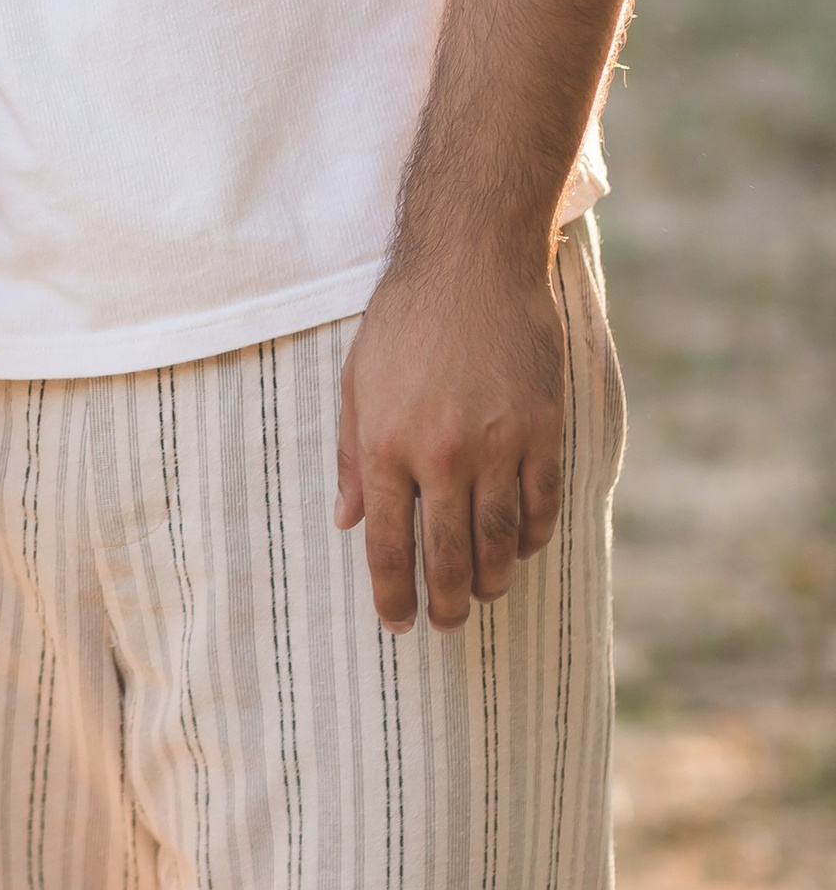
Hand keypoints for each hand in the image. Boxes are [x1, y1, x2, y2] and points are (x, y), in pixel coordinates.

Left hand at [334, 242, 567, 631]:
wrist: (472, 264)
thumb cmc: (404, 320)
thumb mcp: (357, 383)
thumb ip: (354, 457)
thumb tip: (347, 520)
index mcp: (387, 446)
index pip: (388, 546)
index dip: (392, 595)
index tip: (398, 624)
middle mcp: (442, 456)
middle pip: (448, 557)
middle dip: (446, 603)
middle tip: (447, 625)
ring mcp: (498, 446)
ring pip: (500, 543)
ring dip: (492, 581)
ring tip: (483, 594)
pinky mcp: (543, 431)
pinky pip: (541, 506)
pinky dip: (532, 538)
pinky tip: (521, 549)